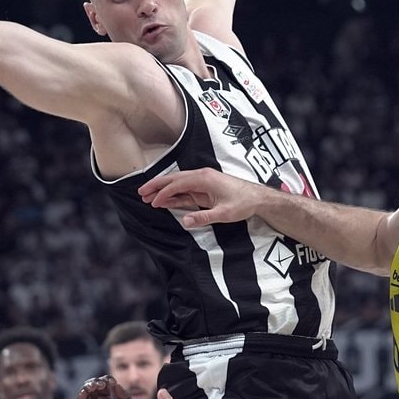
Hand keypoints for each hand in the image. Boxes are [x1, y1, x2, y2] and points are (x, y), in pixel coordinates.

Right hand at [76, 375, 133, 398]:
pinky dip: (81, 397)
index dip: (109, 381)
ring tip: (94, 386)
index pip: (108, 385)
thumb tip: (118, 385)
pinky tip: (85, 392)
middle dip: (98, 383)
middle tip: (103, 383)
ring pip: (86, 394)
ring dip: (89, 387)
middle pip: (96, 387)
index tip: (113, 382)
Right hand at [138, 168, 260, 227]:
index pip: (178, 184)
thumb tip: (185, 222)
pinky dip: (174, 196)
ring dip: (163, 191)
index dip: (164, 192)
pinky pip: (185, 192)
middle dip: (157, 186)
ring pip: (178, 184)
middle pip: (174, 179)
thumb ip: (204, 217)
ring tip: (147, 198)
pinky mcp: (205, 189)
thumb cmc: (243, 203)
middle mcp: (202, 177)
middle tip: (141, 193)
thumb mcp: (224, 213)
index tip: (153, 201)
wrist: (258, 199)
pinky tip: (164, 201)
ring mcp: (203, 182)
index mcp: (205, 178)